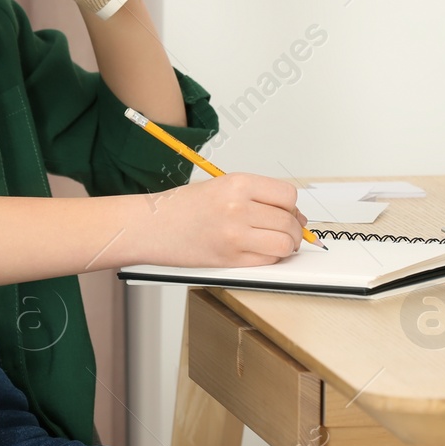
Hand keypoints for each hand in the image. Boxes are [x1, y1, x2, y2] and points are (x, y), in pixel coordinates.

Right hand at [135, 173, 311, 268]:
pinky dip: (271, 258)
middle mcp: (238, 208)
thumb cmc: (182, 207)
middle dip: (293, 229)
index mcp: (238, 184)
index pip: (287, 195)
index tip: (288, 212)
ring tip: (277, 243)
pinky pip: (268, 261)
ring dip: (287, 245)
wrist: (151, 226)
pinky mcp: (230, 259)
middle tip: (286, 231)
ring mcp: (235, 236)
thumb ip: (256, 197)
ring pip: (284, 244)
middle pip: (289, 221)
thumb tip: (293, 214)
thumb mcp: (221, 187)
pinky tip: (260, 252)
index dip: (292, 206)